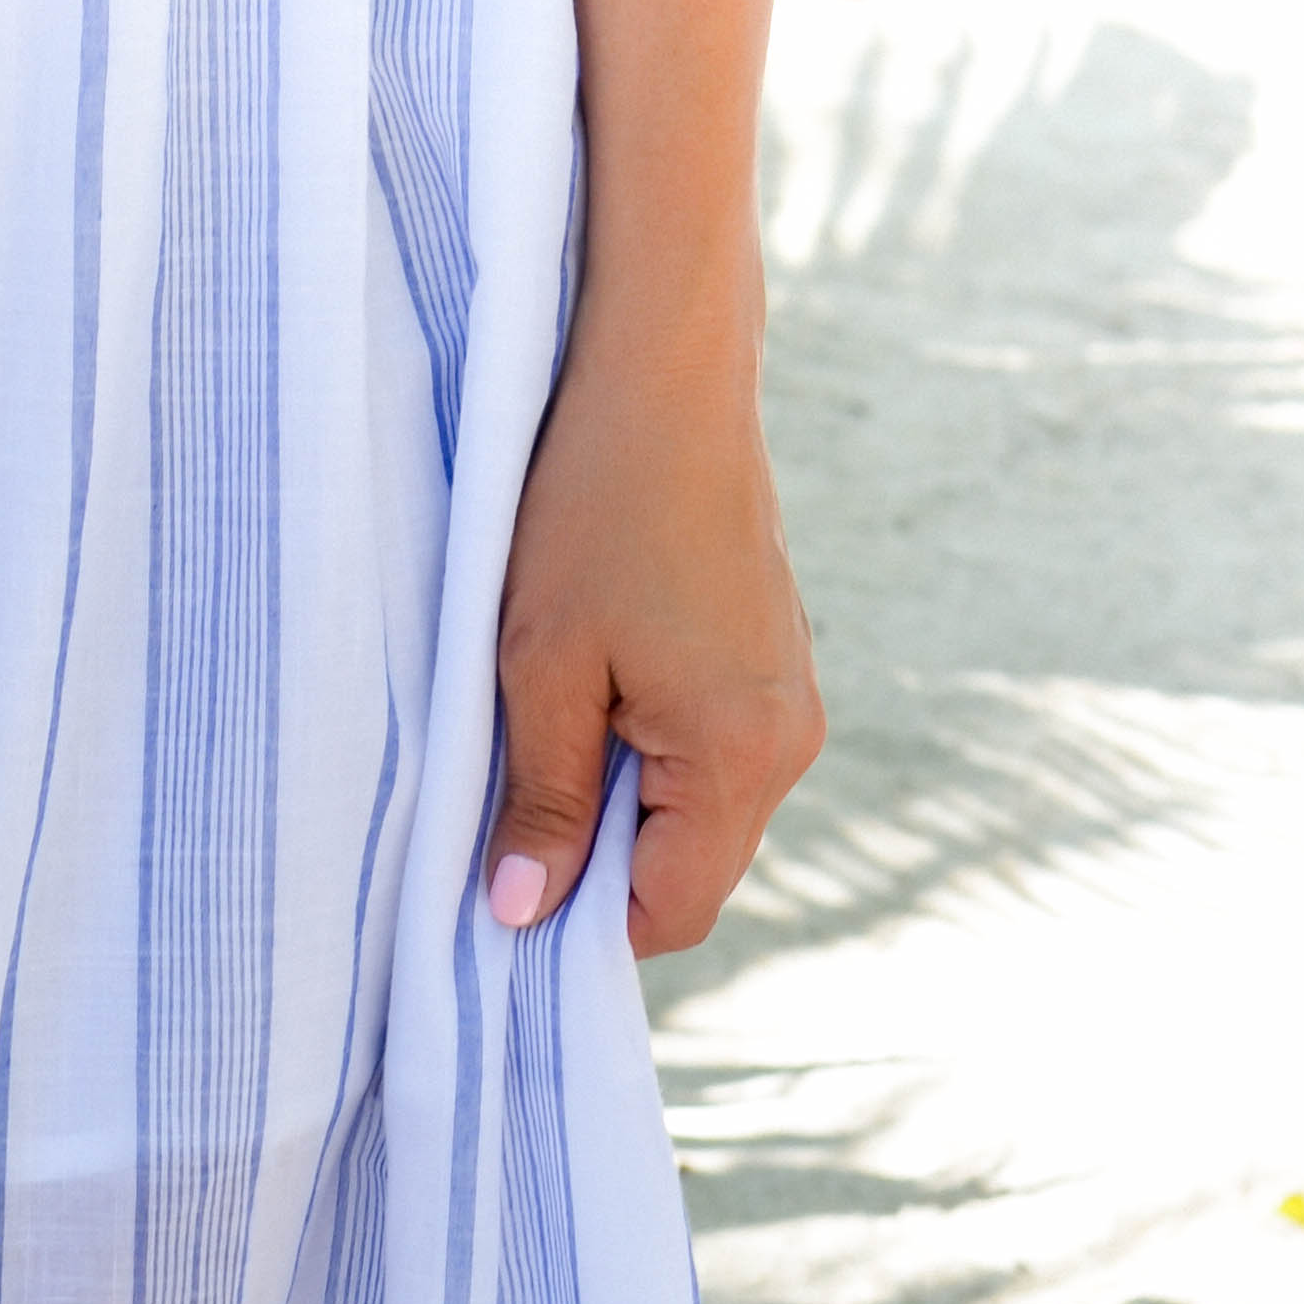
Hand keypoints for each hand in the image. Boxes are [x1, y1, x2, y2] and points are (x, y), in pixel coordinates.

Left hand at [484, 335, 822, 959]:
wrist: (666, 375)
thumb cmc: (592, 509)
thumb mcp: (539, 671)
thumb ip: (542, 804)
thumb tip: (521, 916)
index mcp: (740, 752)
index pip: (671, 913)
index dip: (586, 927)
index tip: (511, 898)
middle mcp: (789, 740)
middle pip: (692, 876)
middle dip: (604, 872)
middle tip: (515, 822)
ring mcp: (792, 702)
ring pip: (700, 821)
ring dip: (624, 813)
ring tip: (554, 742)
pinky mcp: (776, 668)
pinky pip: (712, 762)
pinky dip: (650, 765)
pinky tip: (596, 704)